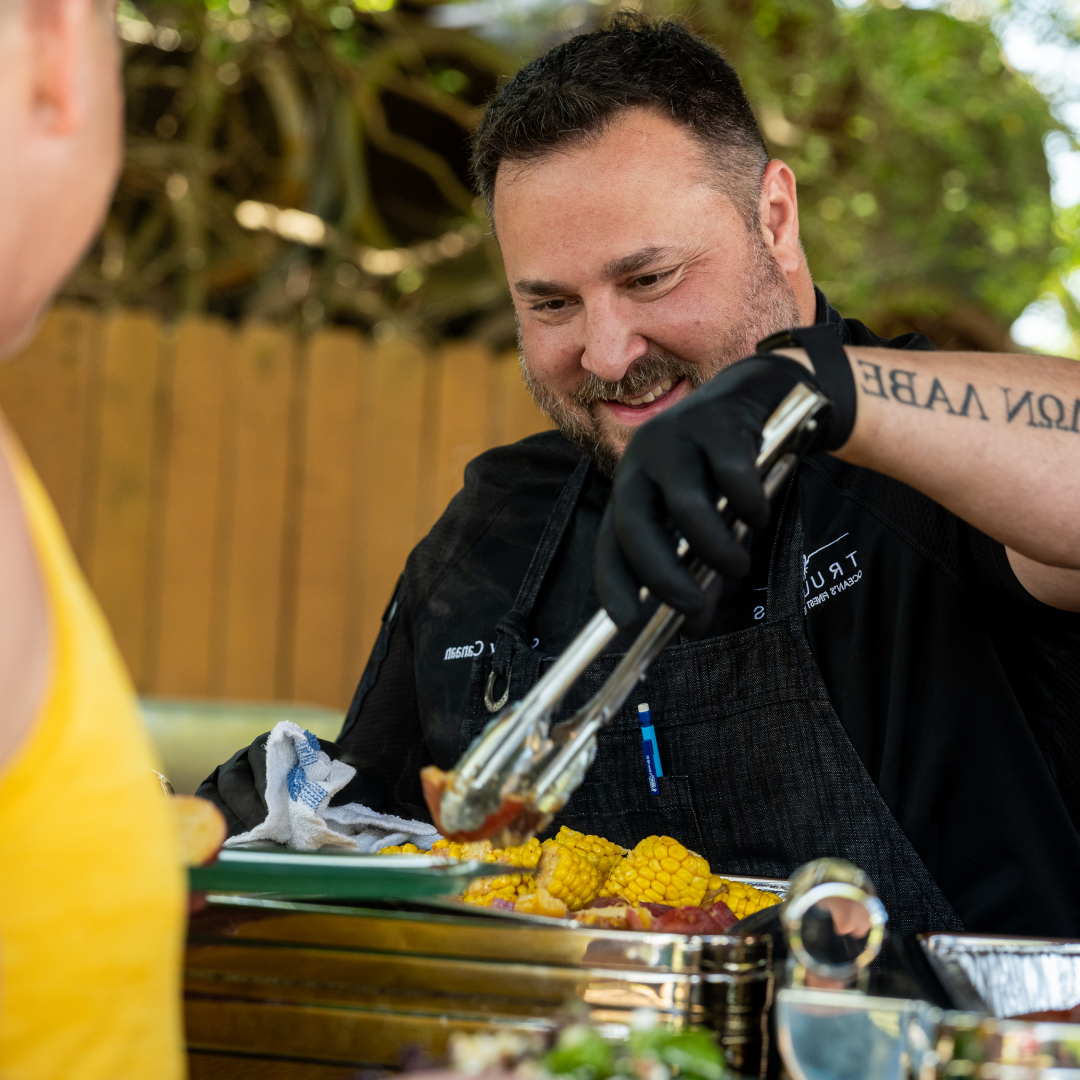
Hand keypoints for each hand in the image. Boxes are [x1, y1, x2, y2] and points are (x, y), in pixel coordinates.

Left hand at [595, 354, 832, 630]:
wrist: (763, 394)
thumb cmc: (728, 469)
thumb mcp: (711, 522)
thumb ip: (700, 570)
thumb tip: (695, 628)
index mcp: (632, 486)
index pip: (611, 541)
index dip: (614, 584)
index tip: (628, 624)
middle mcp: (642, 460)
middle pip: (636, 524)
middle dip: (662, 574)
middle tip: (691, 607)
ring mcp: (676, 437)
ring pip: (685, 504)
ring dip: (713, 546)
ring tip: (738, 566)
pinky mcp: (715, 422)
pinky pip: (731, 475)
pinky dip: (748, 505)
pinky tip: (759, 515)